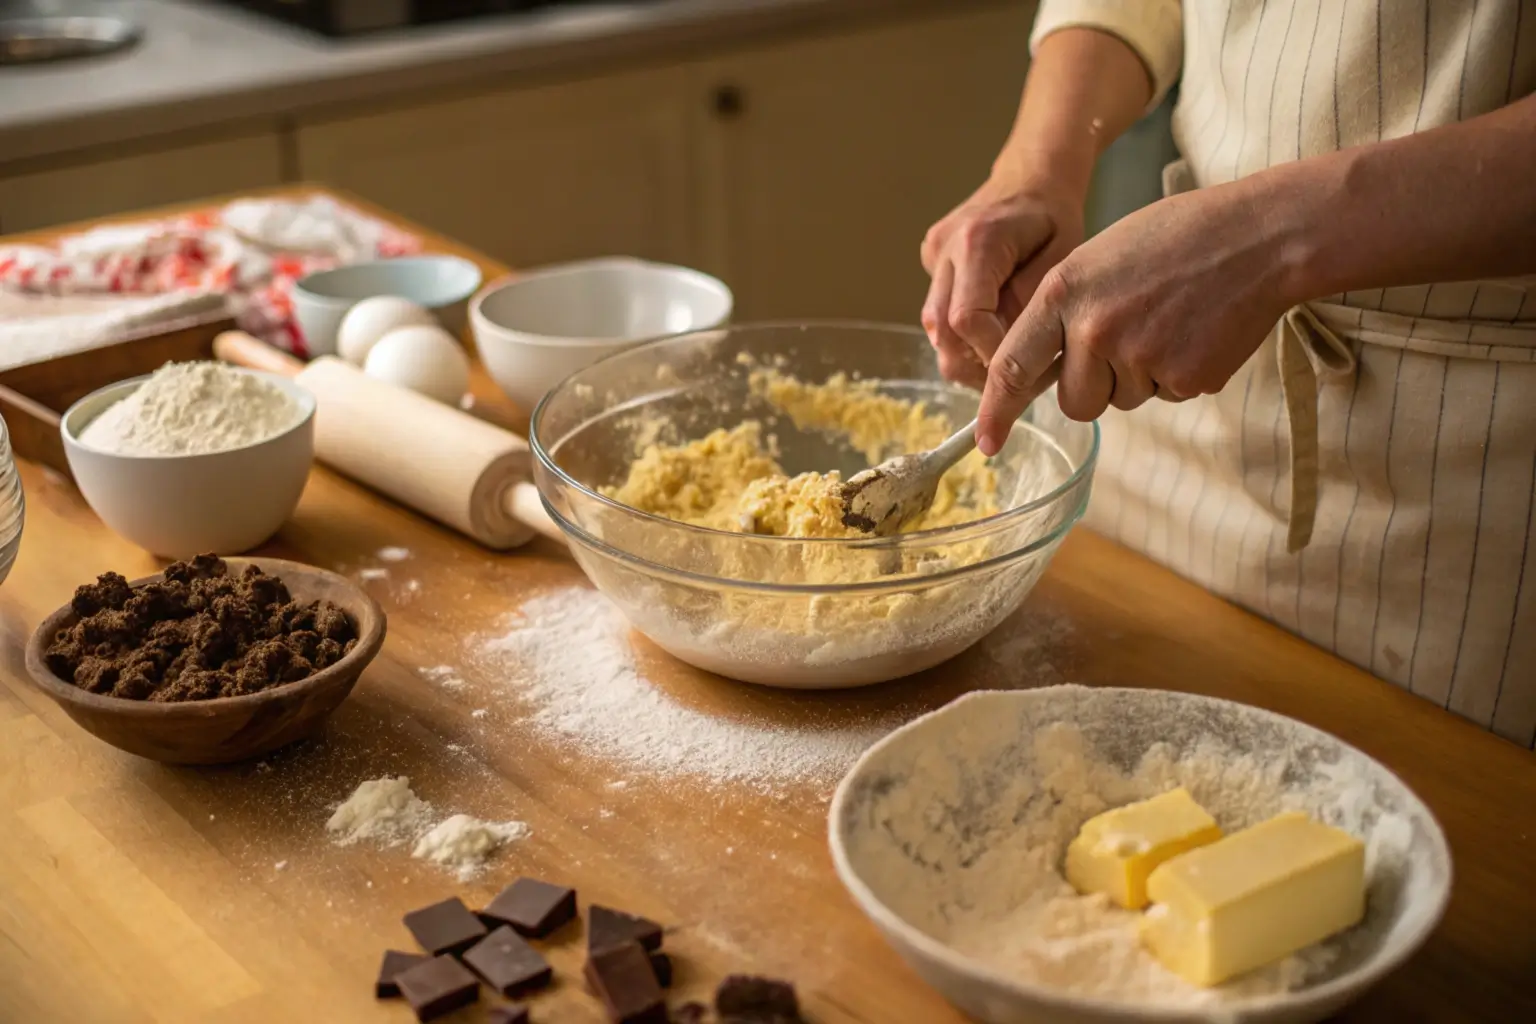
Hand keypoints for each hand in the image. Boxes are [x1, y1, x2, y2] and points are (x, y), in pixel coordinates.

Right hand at [920, 175, 1084, 389]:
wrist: (1031, 174)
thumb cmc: (1055, 215)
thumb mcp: (1063, 257)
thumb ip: (1032, 302)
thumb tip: (1008, 349)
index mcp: (978, 241)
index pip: (966, 319)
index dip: (991, 353)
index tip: (1026, 365)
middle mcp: (944, 249)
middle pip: (941, 332)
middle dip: (975, 365)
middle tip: (1016, 378)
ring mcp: (932, 257)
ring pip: (934, 330)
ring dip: (967, 354)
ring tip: (1007, 356)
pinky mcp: (930, 264)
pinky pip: (939, 314)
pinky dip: (963, 334)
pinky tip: (994, 330)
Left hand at [974, 184, 1296, 455]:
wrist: (1259, 237)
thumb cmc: (1177, 239)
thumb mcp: (1099, 257)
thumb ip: (1065, 311)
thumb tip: (1046, 369)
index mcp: (1063, 293)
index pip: (1012, 366)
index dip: (996, 411)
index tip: (986, 442)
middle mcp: (1093, 329)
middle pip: (1074, 403)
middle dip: (1095, 388)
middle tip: (1129, 342)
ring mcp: (1139, 357)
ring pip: (1121, 401)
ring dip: (1140, 377)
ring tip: (1169, 322)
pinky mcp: (1183, 379)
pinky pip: (1164, 397)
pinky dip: (1179, 375)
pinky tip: (1197, 333)